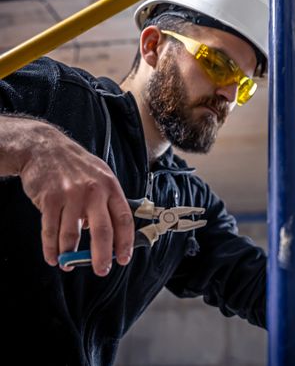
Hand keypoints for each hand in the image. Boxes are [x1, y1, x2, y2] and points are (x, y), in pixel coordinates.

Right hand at [18, 122, 133, 275]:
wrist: (45, 148)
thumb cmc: (77, 165)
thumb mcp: (101, 176)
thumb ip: (107, 202)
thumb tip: (112, 232)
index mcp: (111, 187)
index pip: (124, 219)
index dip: (126, 242)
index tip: (124, 258)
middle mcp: (94, 192)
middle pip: (102, 231)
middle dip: (102, 256)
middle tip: (101, 270)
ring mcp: (71, 195)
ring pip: (72, 235)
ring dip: (71, 255)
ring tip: (70, 264)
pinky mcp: (50, 199)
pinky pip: (51, 230)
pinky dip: (51, 248)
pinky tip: (54, 257)